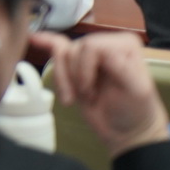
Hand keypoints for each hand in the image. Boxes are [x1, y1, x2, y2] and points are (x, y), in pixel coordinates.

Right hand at [33, 31, 169, 157]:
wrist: (124, 131)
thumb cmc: (135, 111)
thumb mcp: (136, 91)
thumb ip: (123, 69)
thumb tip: (104, 52)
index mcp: (124, 45)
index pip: (92, 46)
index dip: (85, 69)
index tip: (91, 91)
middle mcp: (106, 44)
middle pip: (74, 50)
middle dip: (76, 76)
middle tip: (87, 96)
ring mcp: (89, 53)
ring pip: (62, 55)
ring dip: (64, 80)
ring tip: (75, 97)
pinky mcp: (75, 64)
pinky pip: (57, 46)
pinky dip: (45, 42)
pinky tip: (34, 38)